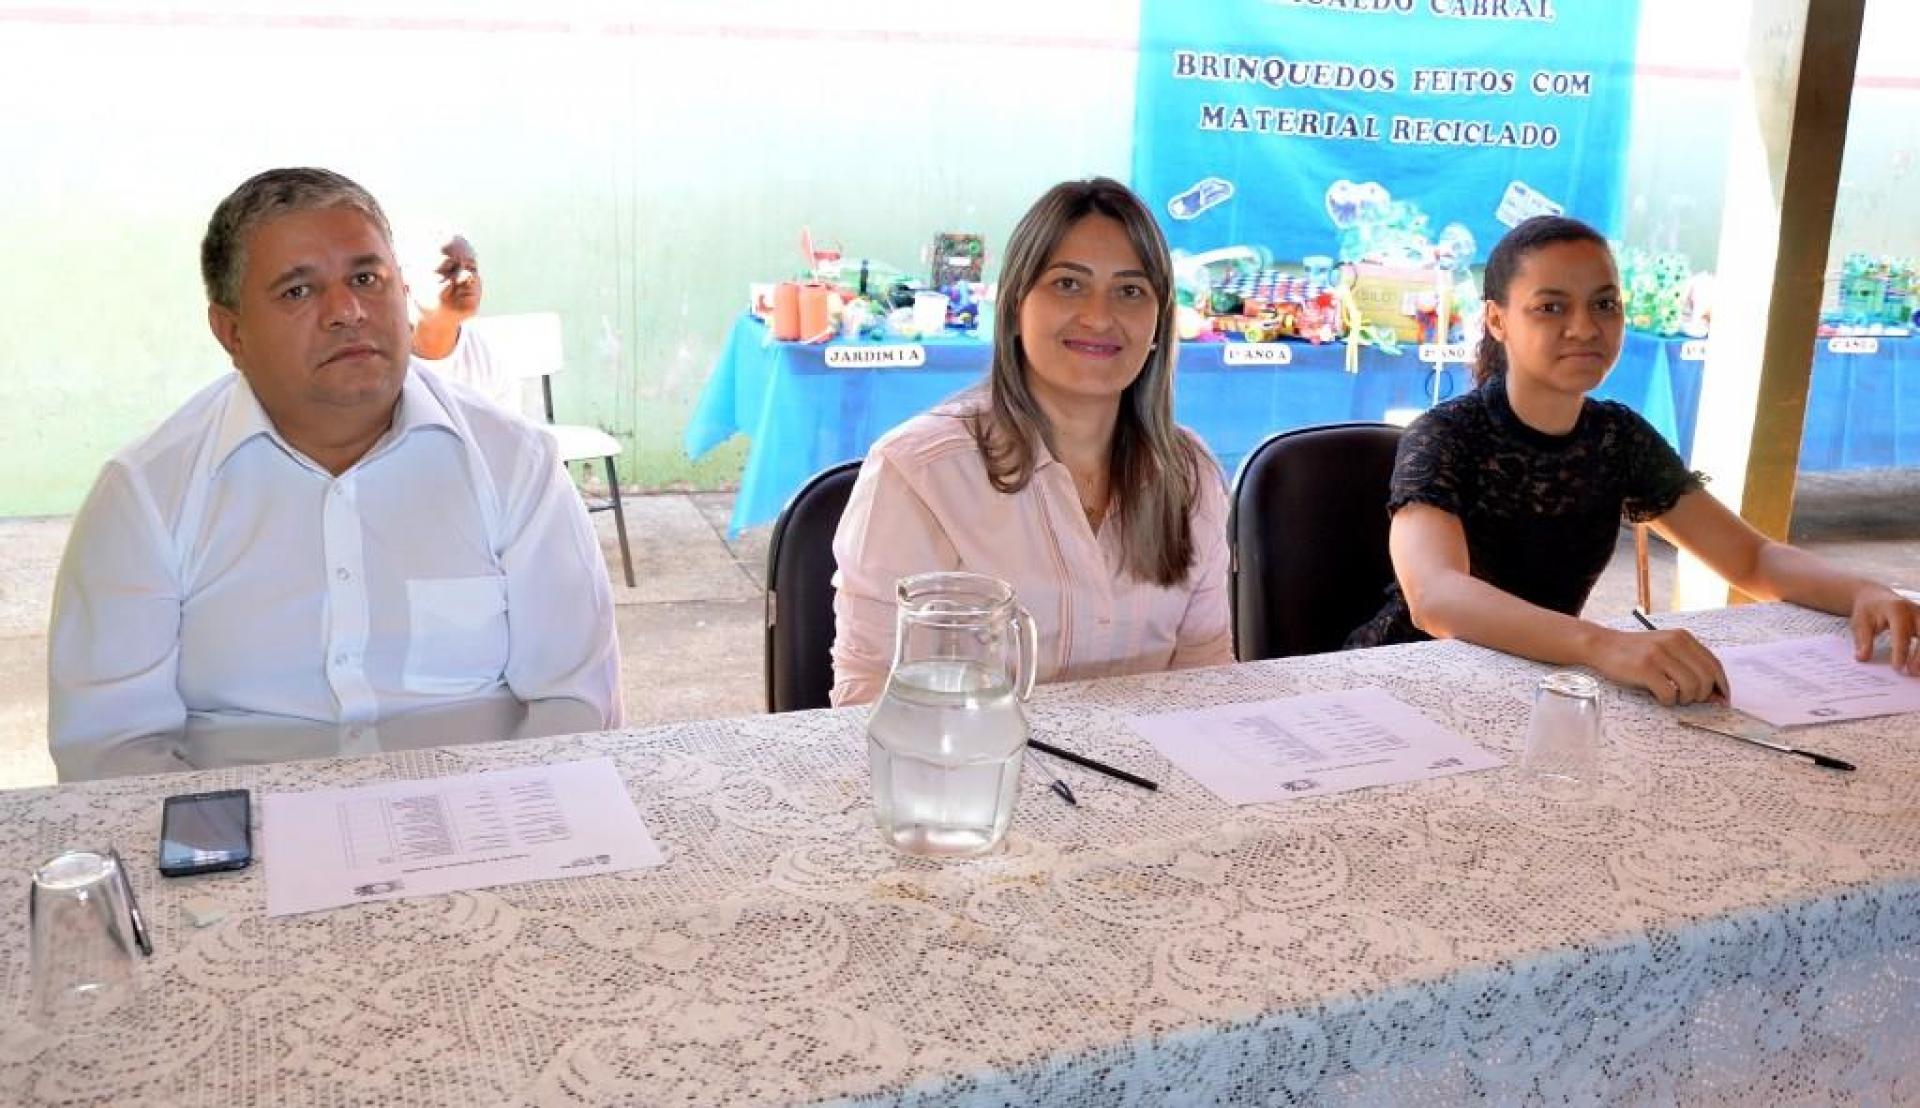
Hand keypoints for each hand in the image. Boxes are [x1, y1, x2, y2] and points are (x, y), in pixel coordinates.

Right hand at [1590, 627, 1729, 705]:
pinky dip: (1668, 701)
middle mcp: (1673, 643)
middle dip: (1703, 695)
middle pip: (1706, 677)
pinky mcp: (1644, 668)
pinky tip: (1661, 697)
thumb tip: (1715, 695)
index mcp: (1683, 637)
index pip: (1714, 664)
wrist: (1602, 646)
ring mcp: (1658, 654)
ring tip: (1674, 698)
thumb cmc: (1636, 653)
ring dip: (1685, 699)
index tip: (1722, 699)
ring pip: (1691, 686)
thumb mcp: (1665, 651)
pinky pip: (1669, 693)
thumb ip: (1689, 666)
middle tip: (1691, 700)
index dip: (1721, 685)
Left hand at [1849, 585, 1919, 674]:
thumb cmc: (1868, 610)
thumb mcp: (1860, 623)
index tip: (1897, 668)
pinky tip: (1917, 664)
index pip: (1901, 634)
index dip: (1900, 652)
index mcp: (1896, 610)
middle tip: (1911, 672)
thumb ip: (1863, 641)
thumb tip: (1862, 658)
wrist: (1875, 596)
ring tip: (1916, 671)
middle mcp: (1914, 611)